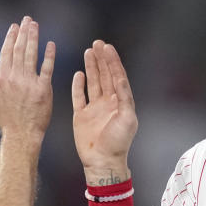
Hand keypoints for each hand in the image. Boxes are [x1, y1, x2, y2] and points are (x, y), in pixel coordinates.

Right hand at [0, 16, 55, 146]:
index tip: (15, 27)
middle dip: (23, 32)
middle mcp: (14, 78)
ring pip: (31, 55)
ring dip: (33, 38)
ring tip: (35, 26)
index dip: (11, 37)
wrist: (21, 134)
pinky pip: (47, 68)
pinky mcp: (43, 90)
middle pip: (19, 49)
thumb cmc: (7, 119)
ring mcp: (28, 83)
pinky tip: (50, 45)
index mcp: (1, 78)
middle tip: (28, 20)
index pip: (6, 52)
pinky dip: (48, 55)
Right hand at [71, 40, 137, 184]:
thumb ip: (124, 97)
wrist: (102, 161)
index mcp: (120, 102)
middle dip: (101, 59)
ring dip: (91, 67)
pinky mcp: (81, 116)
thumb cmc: (118, 143)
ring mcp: (94, 108)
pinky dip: (78, 85)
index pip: (117, 76)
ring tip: (89, 52)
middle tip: (97, 43)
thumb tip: (119, 78)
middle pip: (105, 75)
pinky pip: (79, 96)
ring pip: (93, 82)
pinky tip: (79, 74)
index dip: (113, 61)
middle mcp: (108, 102)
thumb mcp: (127, 118)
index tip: (107, 47)